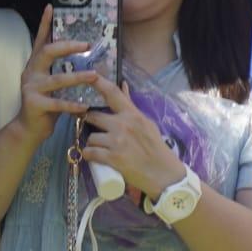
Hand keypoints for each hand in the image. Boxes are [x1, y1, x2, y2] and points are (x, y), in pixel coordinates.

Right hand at [12, 6, 96, 145]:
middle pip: (47, 52)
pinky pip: (57, 103)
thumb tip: (86, 58)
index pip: (41, 40)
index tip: (51, 7)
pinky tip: (85, 105)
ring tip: (94, 76)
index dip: (45, 23)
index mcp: (35, 65)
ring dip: (77, 77)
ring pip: (57, 80)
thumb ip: (62, 71)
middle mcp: (31, 73)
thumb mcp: (52, 84)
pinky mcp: (35, 104)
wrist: (29, 128)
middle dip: (67, 46)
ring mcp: (31, 88)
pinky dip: (73, 104)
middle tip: (86, 45)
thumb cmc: (46, 104)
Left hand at [81, 75, 188, 201]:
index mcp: (133, 115)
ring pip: (90, 137)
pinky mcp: (112, 157)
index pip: (113, 94)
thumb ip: (131, 106)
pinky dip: (89, 155)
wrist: (164, 174)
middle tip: (95, 131)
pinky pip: (90, 152)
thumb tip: (122, 84)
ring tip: (102, 149)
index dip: (98, 83)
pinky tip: (95, 157)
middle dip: (90, 123)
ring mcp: (117, 141)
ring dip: (92, 143)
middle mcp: (123, 125)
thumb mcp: (146, 123)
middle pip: (92, 116)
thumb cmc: (155, 148)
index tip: (87, 76)